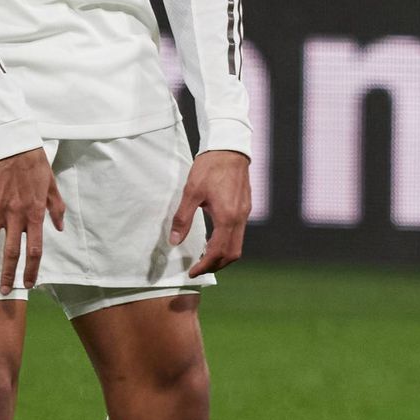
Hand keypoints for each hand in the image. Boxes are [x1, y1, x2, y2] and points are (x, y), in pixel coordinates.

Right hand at [0, 147, 65, 293]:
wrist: (14, 142)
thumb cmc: (34, 163)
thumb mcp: (52, 185)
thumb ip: (56, 208)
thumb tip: (59, 228)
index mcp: (34, 214)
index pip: (34, 249)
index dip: (31, 269)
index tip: (28, 284)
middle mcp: (15, 215)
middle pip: (11, 251)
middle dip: (7, 274)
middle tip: (4, 291)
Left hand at [169, 150, 250, 276]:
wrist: (230, 148)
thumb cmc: (210, 167)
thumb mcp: (191, 192)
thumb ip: (183, 218)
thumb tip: (175, 241)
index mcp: (226, 217)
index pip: (217, 252)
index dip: (204, 265)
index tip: (192, 272)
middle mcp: (239, 219)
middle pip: (232, 254)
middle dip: (215, 266)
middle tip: (198, 269)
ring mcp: (245, 214)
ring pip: (238, 246)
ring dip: (222, 256)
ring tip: (205, 257)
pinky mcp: (245, 208)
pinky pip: (239, 234)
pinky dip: (227, 244)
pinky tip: (214, 239)